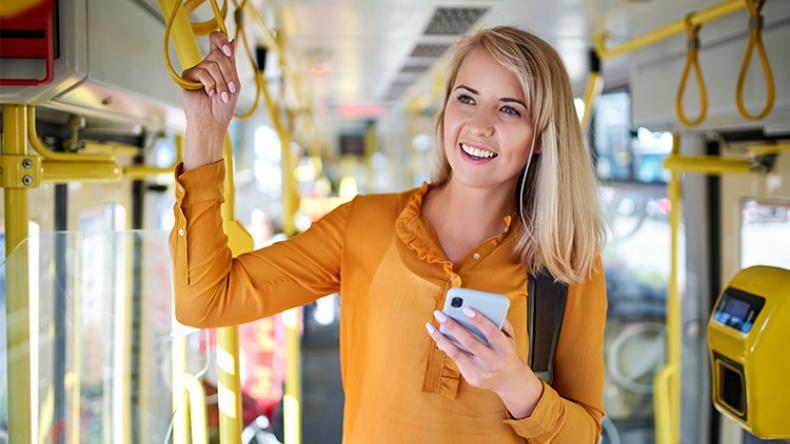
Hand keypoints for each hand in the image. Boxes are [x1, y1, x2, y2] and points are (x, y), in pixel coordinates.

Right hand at [182, 31, 239, 132]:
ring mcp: (197, 70)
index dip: (221, 40)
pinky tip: (209, 93)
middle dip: (228, 73)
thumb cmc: (224, 106)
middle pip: (218, 54)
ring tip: (221, 95)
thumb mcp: (234, 83)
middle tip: (230, 89)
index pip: (216, 41)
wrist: (213, 122)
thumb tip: (231, 41)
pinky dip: (210, 83)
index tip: (229, 50)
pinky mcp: (188, 77)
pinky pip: (201, 72)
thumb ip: (231, 63)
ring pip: (211, 65)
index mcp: (218, 64)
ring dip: (221, 82)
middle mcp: (206, 65)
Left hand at [426, 309, 543, 417]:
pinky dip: (445, 347)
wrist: (509, 380)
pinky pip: (456, 359)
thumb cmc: (506, 351)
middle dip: (453, 326)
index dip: (479, 320)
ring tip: (430, 326)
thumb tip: (480, 309)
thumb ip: (499, 322)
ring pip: (457, 353)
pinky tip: (438, 337)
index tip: (465, 308)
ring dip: (441, 338)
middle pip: (470, 342)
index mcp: (505, 349)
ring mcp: (482, 372)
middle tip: (439, 313)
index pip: (492, 332)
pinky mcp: (472, 378)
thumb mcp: (510, 337)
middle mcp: (493, 362)